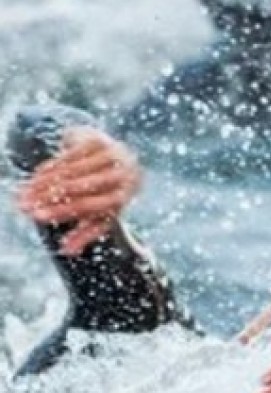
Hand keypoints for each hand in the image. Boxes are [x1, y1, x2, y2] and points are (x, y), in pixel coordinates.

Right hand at [15, 126, 141, 255]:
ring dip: (45, 183)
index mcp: (124, 196)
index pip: (89, 206)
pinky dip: (51, 167)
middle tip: (24, 205)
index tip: (38, 217)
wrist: (119, 155)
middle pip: (79, 188)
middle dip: (48, 197)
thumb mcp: (103, 212)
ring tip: (26, 193)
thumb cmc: (108, 191)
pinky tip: (36, 177)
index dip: (62, 212)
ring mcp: (111, 155)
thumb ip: (87, 232)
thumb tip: (67, 251)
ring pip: (71, 172)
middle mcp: (121, 175)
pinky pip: (68, 157)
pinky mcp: (99, 141)